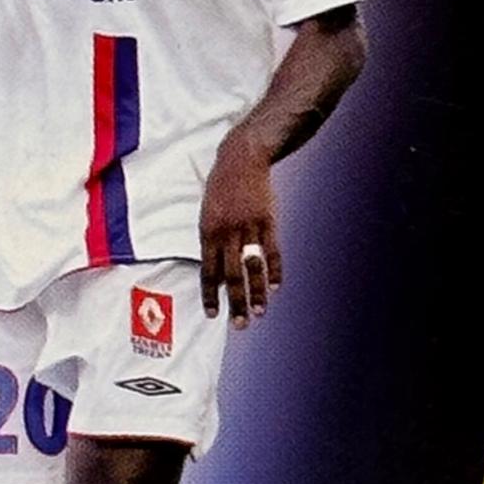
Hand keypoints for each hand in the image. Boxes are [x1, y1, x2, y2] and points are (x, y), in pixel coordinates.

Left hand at [199, 131, 281, 327]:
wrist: (242, 158)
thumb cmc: (221, 189)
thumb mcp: (207, 213)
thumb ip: (211, 243)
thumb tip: (216, 274)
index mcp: (208, 232)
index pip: (208, 271)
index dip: (210, 295)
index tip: (213, 315)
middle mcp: (227, 232)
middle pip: (231, 275)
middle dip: (235, 303)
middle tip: (240, 325)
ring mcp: (249, 227)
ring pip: (254, 267)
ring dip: (257, 293)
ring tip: (260, 313)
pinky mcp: (268, 221)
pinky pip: (273, 251)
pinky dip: (275, 270)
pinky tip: (276, 287)